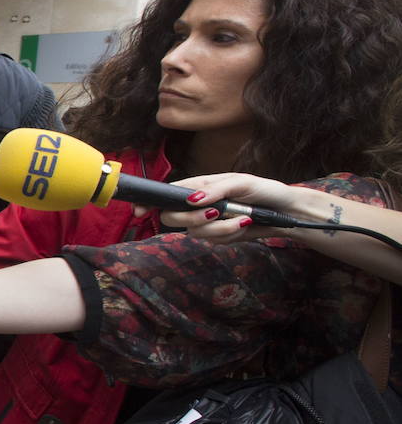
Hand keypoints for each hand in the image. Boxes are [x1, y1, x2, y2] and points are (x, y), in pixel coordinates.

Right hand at [147, 173, 298, 242]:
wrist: (284, 212)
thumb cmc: (264, 190)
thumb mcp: (241, 182)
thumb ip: (216, 189)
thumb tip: (193, 199)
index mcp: (198, 186)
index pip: (166, 194)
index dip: (148, 202)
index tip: (139, 210)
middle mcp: (196, 205)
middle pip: (172, 218)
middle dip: (192, 219)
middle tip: (215, 213)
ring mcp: (205, 222)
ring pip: (195, 232)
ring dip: (221, 228)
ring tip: (243, 218)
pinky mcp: (217, 236)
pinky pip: (212, 241)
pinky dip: (229, 235)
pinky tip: (243, 226)